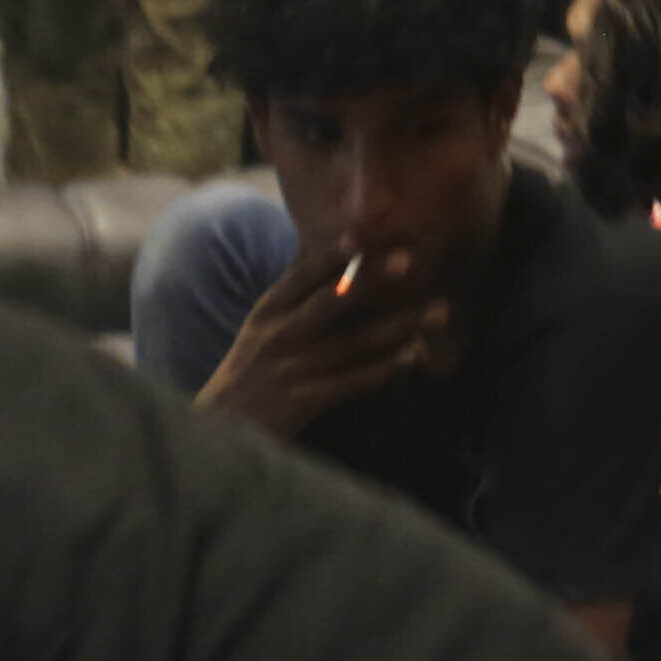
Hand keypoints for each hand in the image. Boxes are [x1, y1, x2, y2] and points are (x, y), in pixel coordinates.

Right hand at [198, 237, 454, 437]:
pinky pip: (352, 382)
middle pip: (329, 303)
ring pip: (352, 343)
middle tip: (408, 260)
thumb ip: (296, 293)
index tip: (360, 234)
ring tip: (438, 311)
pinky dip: (384, 369)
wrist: (222, 426)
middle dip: (368, 280)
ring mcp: (292, 369)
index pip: (301, 276)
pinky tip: (413, 357)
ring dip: (398, 327)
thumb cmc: (253, 366)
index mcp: (269, 310)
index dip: (330, 255)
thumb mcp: (262, 324)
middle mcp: (280, 335)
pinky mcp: (304, 401)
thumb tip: (330, 247)